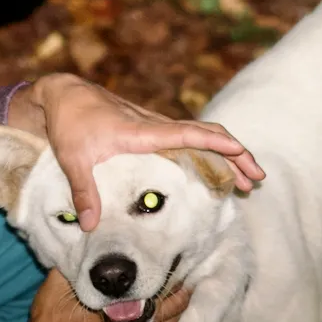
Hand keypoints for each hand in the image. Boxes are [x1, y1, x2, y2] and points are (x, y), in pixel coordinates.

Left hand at [7, 74, 264, 230]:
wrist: (64, 94)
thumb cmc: (69, 123)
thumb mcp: (73, 159)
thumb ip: (84, 192)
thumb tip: (91, 227)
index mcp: (142, 132)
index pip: (189, 134)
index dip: (216, 142)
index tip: (240, 152)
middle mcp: (156, 127)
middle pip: (207, 135)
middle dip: (235, 154)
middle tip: (257, 177)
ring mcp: (156, 128)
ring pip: (203, 137)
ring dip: (227, 157)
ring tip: (246, 182)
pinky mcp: (153, 132)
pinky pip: (191, 141)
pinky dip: (210, 154)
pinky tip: (218, 172)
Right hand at [18, 269, 190, 321]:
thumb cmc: (52, 318)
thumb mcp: (62, 283)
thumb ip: (80, 263)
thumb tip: (87, 241)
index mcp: (120, 309)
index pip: (156, 293)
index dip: (170, 279)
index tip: (178, 265)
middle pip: (169, 312)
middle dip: (180, 296)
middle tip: (188, 281)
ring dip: (173, 314)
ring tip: (180, 299)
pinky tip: (160, 321)